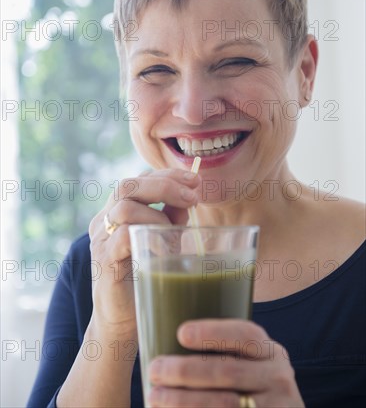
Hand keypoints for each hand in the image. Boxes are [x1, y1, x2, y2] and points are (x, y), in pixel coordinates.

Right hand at [88, 168, 200, 335]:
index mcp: (117, 212)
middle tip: (193, 197)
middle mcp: (104, 221)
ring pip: (125, 206)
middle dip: (165, 185)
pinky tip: (166, 250)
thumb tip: (188, 199)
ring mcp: (101, 240)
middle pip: (128, 184)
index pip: (139, 179)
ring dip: (159, 215)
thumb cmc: (143, 279)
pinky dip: (150, 237)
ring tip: (177, 233)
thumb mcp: (161, 242)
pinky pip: (124, 236)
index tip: (195, 180)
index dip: (166, 174)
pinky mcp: (103, 261)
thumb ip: (170, 219)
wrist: (121, 323)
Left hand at [148, 319, 304, 407]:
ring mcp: (275, 407)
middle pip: (227, 371)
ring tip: (154, 397)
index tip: (181, 333)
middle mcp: (277, 377)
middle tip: (155, 370)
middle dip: (185, 371)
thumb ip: (223, 352)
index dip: (213, 331)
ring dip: (183, 400)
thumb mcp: (250, 365)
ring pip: (223, 403)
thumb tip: (166, 334)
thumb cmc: (248, 388)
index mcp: (270, 351)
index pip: (244, 334)